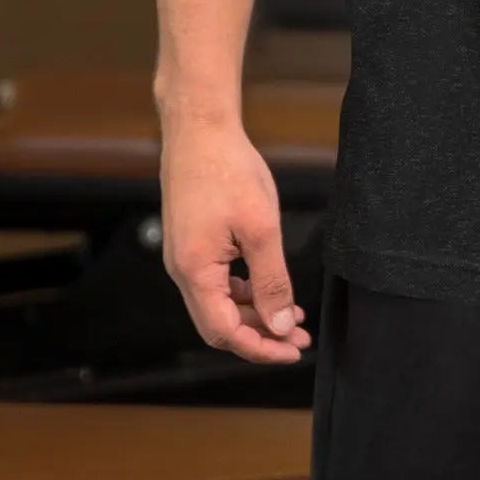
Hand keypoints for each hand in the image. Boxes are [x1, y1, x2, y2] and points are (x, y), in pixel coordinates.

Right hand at [160, 115, 311, 363]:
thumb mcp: (260, 228)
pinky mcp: (191, 243)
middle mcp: (182, 271)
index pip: (225, 332)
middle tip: (297, 337)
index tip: (292, 350)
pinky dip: (243, 291)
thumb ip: (271, 281)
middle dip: (260, 335)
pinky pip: (216, 282)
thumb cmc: (228, 170)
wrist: (200, 129)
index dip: (260, 348)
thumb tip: (279, 325)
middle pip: (220, 324)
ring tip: (291, 314)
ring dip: (254, 313)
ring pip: (219, 303)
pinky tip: (268, 287)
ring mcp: (184, 257)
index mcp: (195, 272)